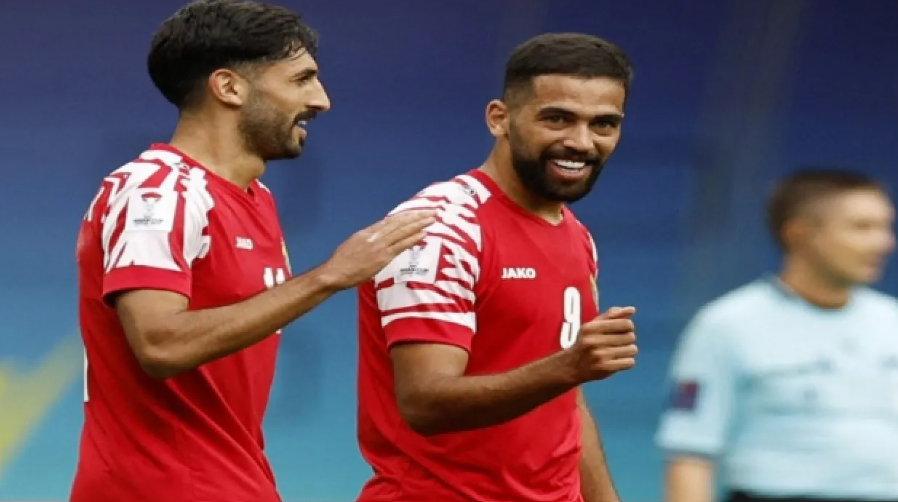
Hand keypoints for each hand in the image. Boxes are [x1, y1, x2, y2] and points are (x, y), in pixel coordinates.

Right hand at [319, 210, 436, 289]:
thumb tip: (376, 237)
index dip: (405, 216)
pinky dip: (412, 239)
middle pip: (400, 222)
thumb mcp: (353, 244)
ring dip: (419, 224)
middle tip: (432, 211)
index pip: (390, 221)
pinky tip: (423, 234)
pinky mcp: (382, 257)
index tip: (417, 212)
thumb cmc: (341, 262)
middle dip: (417, 216)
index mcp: (367, 232)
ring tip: (432, 219)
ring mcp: (379, 246)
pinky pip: (400, 246)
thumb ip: (366, 239)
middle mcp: (375, 236)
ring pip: (402, 231)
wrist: (334, 272)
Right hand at [565, 306, 637, 382]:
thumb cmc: (586, 342)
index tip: (622, 330)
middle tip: (620, 342)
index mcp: (591, 327)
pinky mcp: (605, 368)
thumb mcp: (593, 325)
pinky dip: (627, 361)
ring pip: (632, 350)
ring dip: (629, 350)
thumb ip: (612, 315)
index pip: (625, 323)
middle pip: (630, 336)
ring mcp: (600, 356)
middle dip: (628, 338)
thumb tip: (632, 309)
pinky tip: (619, 360)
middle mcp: (594, 341)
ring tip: (620, 351)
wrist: (571, 365)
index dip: (628, 326)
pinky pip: (630, 362)